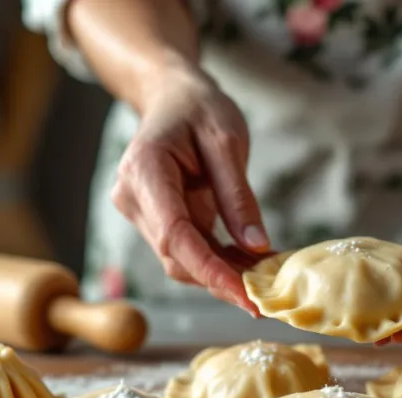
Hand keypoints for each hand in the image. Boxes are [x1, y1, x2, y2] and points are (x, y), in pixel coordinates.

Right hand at [111, 68, 270, 314]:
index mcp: (144, 170)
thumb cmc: (199, 108)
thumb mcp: (227, 141)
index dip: (209, 270)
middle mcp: (133, 197)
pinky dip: (219, 262)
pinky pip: (189, 251)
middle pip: (176, 256)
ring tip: (266, 280)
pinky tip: (251, 266)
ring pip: (181, 260)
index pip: (174, 235)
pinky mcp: (157, 221)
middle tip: (268, 296)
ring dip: (223, 274)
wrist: (173, 97)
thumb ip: (238, 195)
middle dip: (222, 279)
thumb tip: (256, 246)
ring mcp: (142, 213)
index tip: (245, 294)